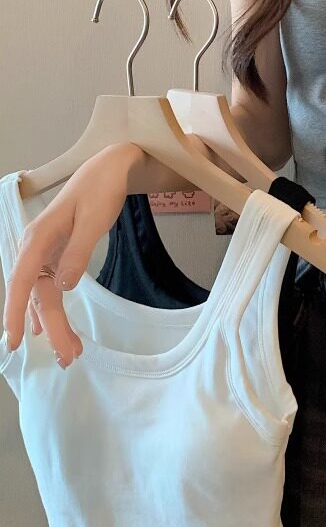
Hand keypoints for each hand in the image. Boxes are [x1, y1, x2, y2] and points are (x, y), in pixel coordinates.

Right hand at [3, 143, 141, 367]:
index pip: (21, 280)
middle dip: (50, 327)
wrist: (108, 169)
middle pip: (36, 294)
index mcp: (38, 238)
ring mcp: (43, 252)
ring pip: (42, 294)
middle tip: (69, 357)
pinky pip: (47, 287)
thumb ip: (79, 251)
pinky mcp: (54, 254)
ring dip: (53, 323)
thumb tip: (62, 286)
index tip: (16, 340)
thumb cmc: (100, 189)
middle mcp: (34, 248)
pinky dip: (51, 308)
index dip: (16, 311)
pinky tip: (47, 328)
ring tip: (70, 351)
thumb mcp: (94, 219)